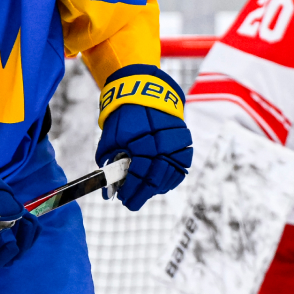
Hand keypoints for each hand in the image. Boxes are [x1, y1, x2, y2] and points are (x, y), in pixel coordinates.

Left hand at [96, 64, 193, 210]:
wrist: (146, 90)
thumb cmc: (124, 114)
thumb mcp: (111, 137)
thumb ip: (110, 162)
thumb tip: (109, 187)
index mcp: (143, 145)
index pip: (138, 177)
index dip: (130, 192)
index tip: (123, 200)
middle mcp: (163, 146)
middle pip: (155, 181)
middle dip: (142, 195)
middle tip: (132, 203)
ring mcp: (177, 145)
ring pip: (170, 176)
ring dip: (157, 188)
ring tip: (145, 192)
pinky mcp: (185, 142)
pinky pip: (182, 167)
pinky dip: (171, 178)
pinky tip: (161, 183)